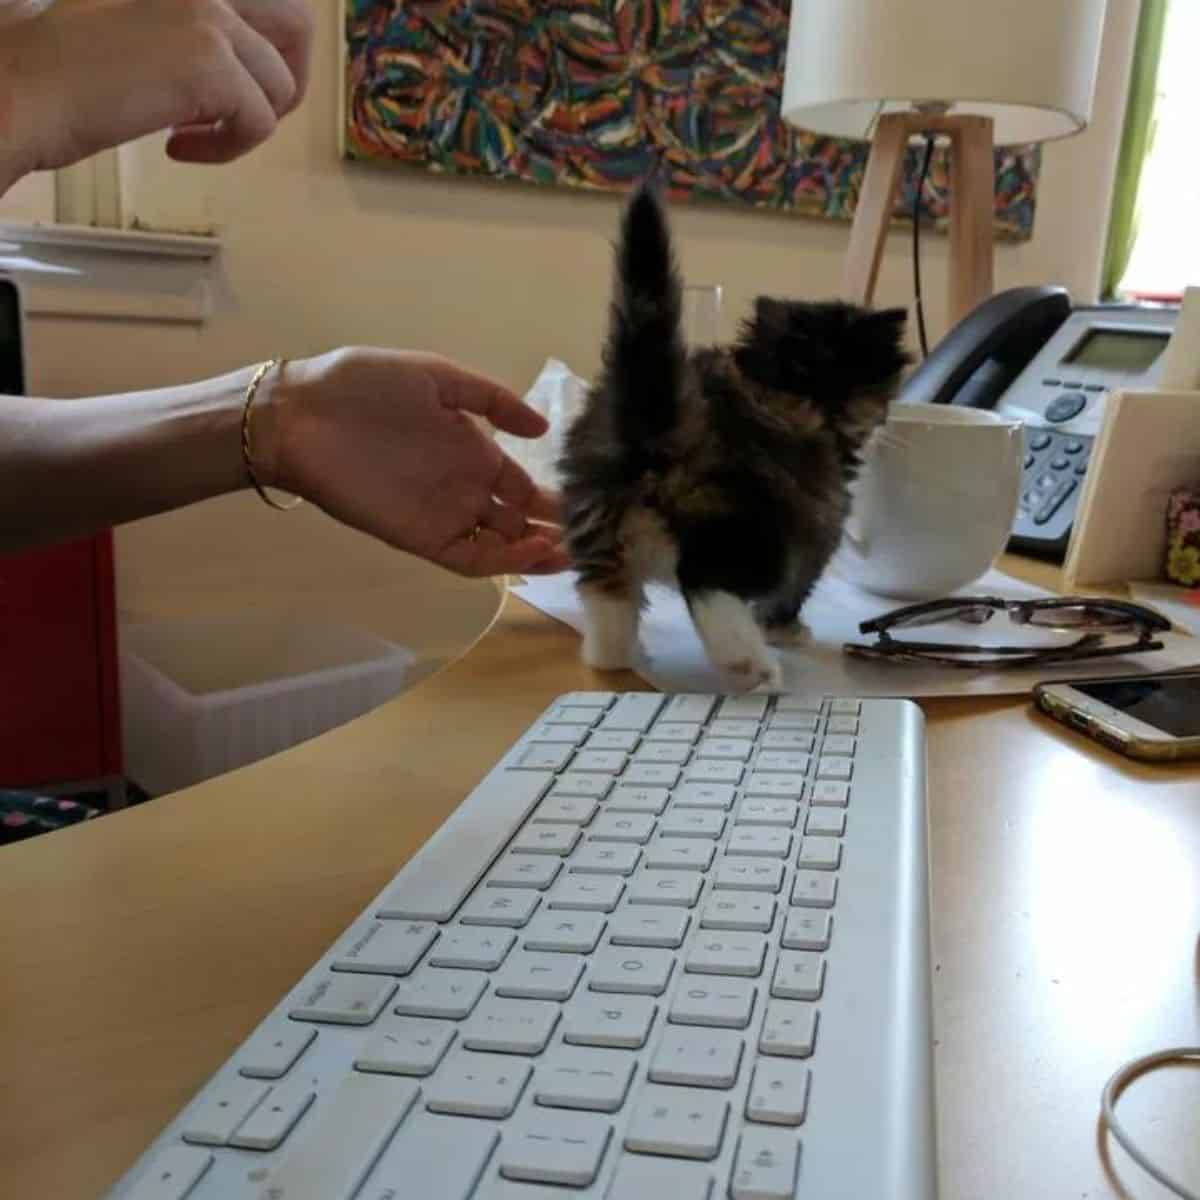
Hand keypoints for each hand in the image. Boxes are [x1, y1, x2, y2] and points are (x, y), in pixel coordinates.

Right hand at [4, 0, 312, 173]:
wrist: (25, 91)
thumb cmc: (68, 73)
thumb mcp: (141, 31)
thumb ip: (193, 36)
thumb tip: (244, 71)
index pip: (271, 1)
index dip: (266, 51)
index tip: (228, 89)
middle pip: (298, 25)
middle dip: (284, 80)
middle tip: (241, 115)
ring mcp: (211, 20)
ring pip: (280, 88)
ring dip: (245, 126)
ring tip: (189, 135)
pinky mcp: (212, 67)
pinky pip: (260, 125)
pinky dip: (227, 150)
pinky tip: (176, 149)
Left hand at [266, 348, 570, 577]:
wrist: (303, 414)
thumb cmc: (367, 387)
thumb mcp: (437, 377)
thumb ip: (491, 401)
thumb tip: (542, 430)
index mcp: (472, 451)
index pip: (521, 486)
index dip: (551, 500)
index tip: (587, 508)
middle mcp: (464, 488)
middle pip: (516, 521)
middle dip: (551, 532)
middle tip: (590, 541)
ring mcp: (444, 515)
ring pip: (499, 546)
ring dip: (533, 553)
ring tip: (568, 554)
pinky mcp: (421, 537)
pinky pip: (469, 558)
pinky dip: (501, 562)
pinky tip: (530, 553)